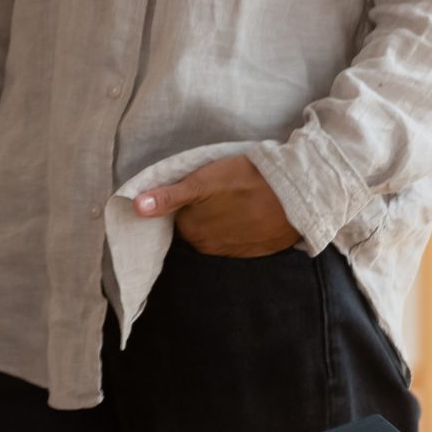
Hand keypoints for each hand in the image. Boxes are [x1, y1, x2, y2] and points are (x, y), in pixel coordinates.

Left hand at [135, 156, 300, 256]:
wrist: (296, 192)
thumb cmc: (245, 180)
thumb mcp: (202, 181)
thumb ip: (168, 196)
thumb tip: (135, 207)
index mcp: (193, 232)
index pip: (178, 218)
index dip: (186, 201)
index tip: (199, 189)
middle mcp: (211, 248)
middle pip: (196, 228)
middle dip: (203, 212)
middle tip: (219, 191)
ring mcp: (236, 251)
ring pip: (218, 234)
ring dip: (223, 220)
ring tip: (237, 199)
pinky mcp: (258, 251)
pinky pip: (240, 239)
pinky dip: (242, 227)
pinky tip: (251, 211)